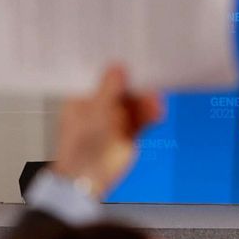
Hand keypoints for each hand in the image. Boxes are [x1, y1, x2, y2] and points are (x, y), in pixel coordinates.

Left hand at [50, 65, 162, 198]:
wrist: (88, 180)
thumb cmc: (81, 149)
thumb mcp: (95, 113)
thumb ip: (108, 90)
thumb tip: (117, 67)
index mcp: (82, 100)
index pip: (99, 78)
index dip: (113, 69)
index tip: (130, 59)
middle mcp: (98, 107)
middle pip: (121, 89)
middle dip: (137, 86)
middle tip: (150, 80)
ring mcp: (114, 120)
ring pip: (134, 103)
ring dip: (146, 101)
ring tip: (156, 103)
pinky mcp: (128, 132)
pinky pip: (142, 118)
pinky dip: (151, 114)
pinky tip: (157, 113)